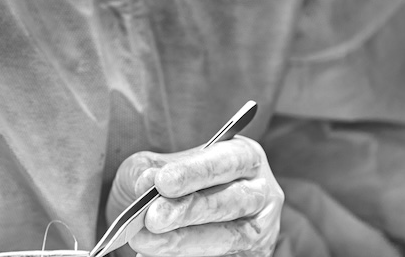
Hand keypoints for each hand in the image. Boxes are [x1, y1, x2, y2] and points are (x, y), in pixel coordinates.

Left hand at [107, 136, 283, 256]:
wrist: (171, 217)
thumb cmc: (172, 182)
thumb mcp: (158, 164)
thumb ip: (151, 167)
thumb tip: (147, 181)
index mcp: (245, 157)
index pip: (226, 161)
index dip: (195, 172)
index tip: (162, 182)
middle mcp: (260, 193)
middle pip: (231, 201)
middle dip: (189, 210)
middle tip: (151, 217)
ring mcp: (258, 230)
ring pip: (227, 238)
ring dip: (182, 241)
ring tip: (144, 240)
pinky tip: (154, 254)